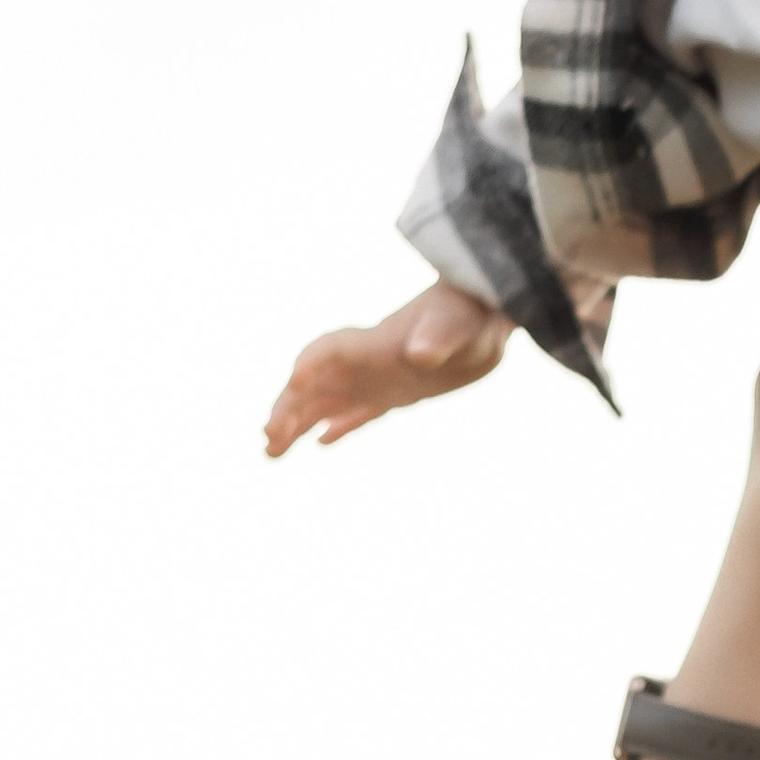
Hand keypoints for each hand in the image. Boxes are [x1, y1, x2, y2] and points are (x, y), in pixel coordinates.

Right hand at [263, 285, 508, 455]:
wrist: (491, 307)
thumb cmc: (475, 310)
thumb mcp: (462, 324)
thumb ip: (439, 336)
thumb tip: (422, 354)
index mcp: (379, 342)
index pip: (332, 352)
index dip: (310, 367)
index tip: (293, 387)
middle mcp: (370, 360)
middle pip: (317, 384)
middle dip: (289, 408)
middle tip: (268, 440)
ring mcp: (381, 377)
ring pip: (330, 403)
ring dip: (300, 423)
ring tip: (271, 453)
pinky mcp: (399, 392)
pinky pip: (362, 411)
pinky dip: (340, 426)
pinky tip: (320, 442)